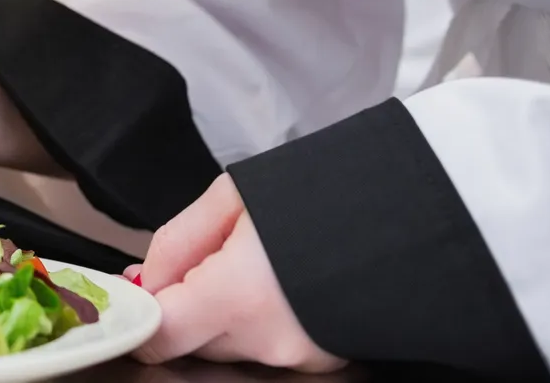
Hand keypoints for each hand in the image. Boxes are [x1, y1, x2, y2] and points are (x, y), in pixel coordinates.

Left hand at [132, 174, 344, 370]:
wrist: (412, 212)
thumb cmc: (326, 193)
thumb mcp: (232, 197)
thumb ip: (178, 242)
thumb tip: (148, 279)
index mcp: (236, 297)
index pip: (158, 334)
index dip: (139, 310)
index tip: (137, 288)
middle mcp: (267, 339)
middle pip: (192, 337)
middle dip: (189, 300)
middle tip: (213, 251)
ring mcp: (298, 355)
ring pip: (230, 341)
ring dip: (228, 309)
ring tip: (262, 260)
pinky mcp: (323, 357)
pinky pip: (269, 342)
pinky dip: (264, 317)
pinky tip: (286, 280)